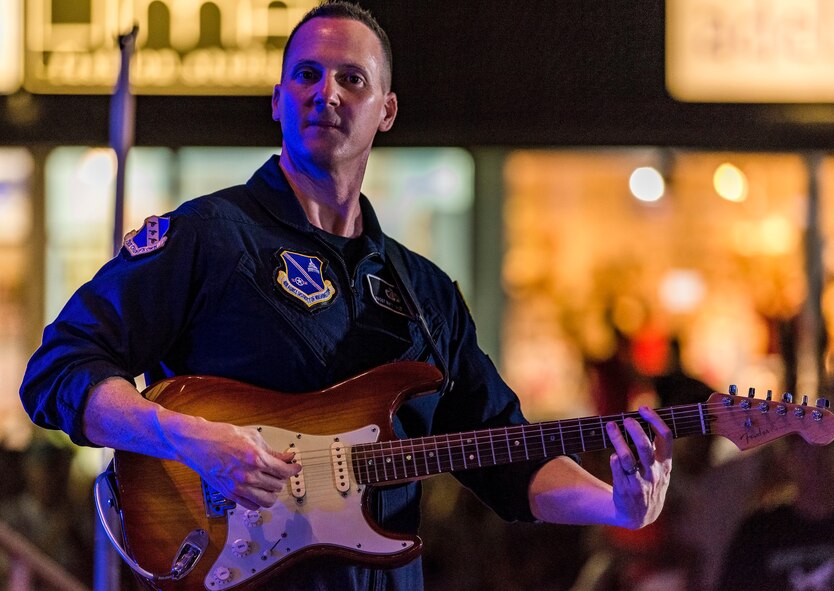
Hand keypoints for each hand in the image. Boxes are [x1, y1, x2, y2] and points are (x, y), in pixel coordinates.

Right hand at [174, 418, 302, 509]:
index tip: (296, 467)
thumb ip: (271, 450)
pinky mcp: (230, 494)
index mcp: (256, 458)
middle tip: (281, 471)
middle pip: (278, 486)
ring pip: (268, 500)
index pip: (284, 471)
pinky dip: (259, 500)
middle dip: (283, 478)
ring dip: (273, 492)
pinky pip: (252, 506)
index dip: (293, 469)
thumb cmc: (221, 436)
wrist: (197, 444)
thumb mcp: (252, 436)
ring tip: (271, 483)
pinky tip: (259, 490)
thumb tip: (286, 457)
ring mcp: (239, 487)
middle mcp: (249, 476)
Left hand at [605, 406, 672, 528]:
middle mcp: (654, 473)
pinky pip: (616, 468)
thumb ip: (656, 449)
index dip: (655, 420)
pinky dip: (614, 459)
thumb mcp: (661, 469)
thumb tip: (644, 421)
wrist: (641, 515)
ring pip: (626, 456)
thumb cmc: (650, 483)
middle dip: (634, 429)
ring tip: (610, 426)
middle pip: (644, 445)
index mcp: (666, 464)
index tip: (643, 408)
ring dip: (617, 438)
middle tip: (626, 418)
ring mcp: (639, 481)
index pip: (666, 437)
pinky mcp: (624, 488)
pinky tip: (613, 455)